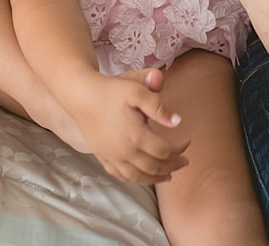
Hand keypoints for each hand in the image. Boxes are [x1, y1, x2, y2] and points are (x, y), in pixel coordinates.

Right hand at [71, 68, 190, 184]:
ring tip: (169, 176)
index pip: (164, 150)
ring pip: (138, 176)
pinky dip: (136, 179)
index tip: (188, 141)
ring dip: (156, 178)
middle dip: (173, 166)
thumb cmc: (111, 90)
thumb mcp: (137, 90)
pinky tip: (143, 176)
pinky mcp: (102, 156)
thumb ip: (158, 105)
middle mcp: (123, 151)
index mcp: (135, 136)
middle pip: (154, 167)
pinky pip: (121, 175)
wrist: (81, 95)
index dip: (179, 148)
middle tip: (185, 162)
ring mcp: (112, 156)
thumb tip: (177, 121)